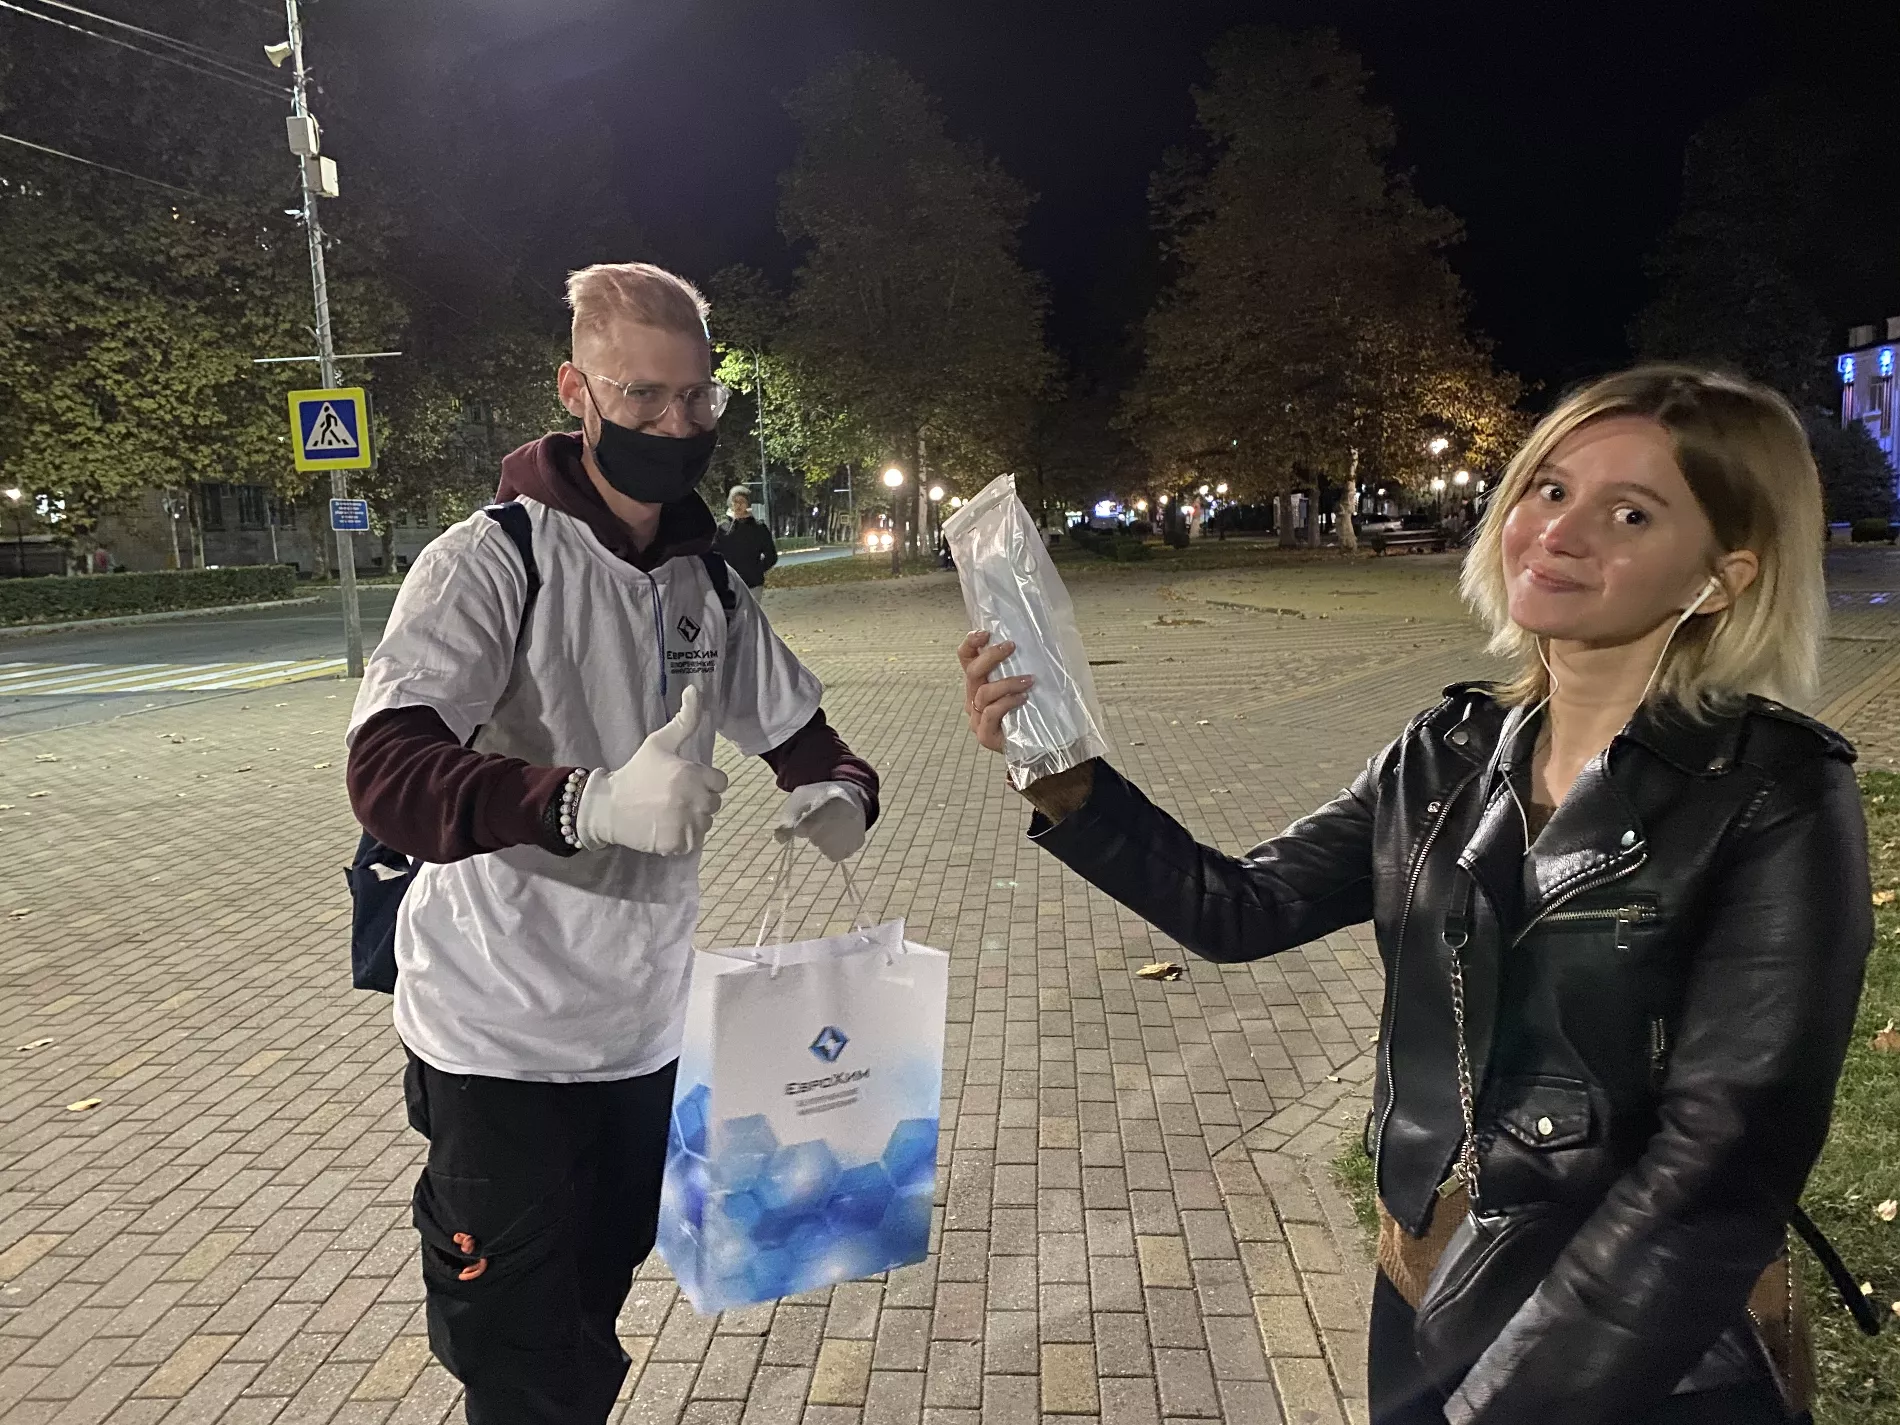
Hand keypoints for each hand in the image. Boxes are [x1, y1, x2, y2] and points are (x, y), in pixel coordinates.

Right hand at [575, 685, 728, 855]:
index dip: (704, 781)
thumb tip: (694, 689)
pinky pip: (694, 842)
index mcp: (692, 774)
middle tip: (672, 798)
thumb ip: (684, 720)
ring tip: (668, 813)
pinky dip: (683, 838)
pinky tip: (665, 827)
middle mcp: (693, 799)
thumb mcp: (659, 743)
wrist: (608, 807)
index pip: (720, 782)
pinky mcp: (678, 843)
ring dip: (692, 820)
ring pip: (706, 824)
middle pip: (714, 803)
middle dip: (698, 800)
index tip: (684, 781)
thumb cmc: (636, 772)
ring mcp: (686, 823)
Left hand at [775, 781, 867, 861]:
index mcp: (833, 799)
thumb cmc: (819, 797)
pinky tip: (835, 835)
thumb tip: (780, 839)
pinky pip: (837, 855)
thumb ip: (788, 817)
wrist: (849, 795)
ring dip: (821, 843)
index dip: (799, 828)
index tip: (801, 823)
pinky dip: (831, 849)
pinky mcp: (859, 841)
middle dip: (812, 834)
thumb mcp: (800, 798)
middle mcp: (849, 815)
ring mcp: (857, 829)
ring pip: (827, 850)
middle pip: (817, 840)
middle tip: (818, 821)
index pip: (807, 826)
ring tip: (827, 827)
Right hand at [957, 630, 1033, 753]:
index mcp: (978, 684)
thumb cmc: (1030, 713)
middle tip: (1011, 647)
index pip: (965, 659)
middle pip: (972, 672)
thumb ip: (1019, 669)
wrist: (1036, 748)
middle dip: (991, 656)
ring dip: (1007, 682)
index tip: (985, 633)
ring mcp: (976, 719)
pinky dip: (1007, 702)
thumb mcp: (1022, 685)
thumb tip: (1037, 641)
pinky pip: (990, 713)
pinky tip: (1023, 699)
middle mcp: (973, 699)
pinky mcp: (984, 735)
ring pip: (983, 693)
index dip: (970, 643)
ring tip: (1028, 680)